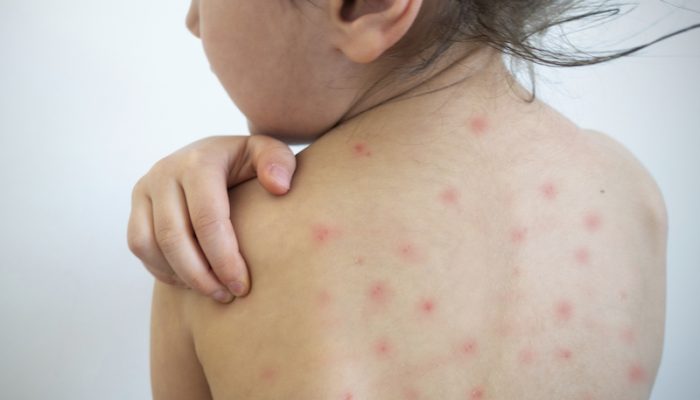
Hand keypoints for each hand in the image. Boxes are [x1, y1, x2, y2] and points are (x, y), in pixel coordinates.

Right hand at [127, 135, 295, 302]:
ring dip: (179, 275)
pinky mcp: (137, 205)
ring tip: (212, 291)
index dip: (224, 259)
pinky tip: (192, 281)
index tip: (242, 286)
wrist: (215, 155)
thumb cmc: (248, 163)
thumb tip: (279, 187)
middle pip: (174, 237)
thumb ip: (279, 162)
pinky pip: (139, 246)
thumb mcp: (268, 153)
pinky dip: (162, 269)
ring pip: (149, 244)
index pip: (207, 219)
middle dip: (200, 275)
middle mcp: (165, 171)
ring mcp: (145, 188)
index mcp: (199, 162)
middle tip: (227, 296)